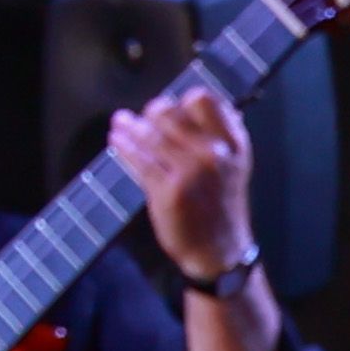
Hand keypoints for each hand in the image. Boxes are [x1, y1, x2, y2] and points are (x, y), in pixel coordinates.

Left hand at [108, 84, 254, 281]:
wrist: (219, 250)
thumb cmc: (220, 204)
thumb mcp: (232, 165)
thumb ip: (217, 135)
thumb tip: (191, 101)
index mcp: (233, 143)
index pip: (204, 100)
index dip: (183, 100)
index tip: (172, 106)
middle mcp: (214, 153)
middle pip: (170, 113)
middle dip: (152, 112)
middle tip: (143, 117)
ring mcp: (191, 172)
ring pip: (150, 136)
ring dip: (129, 126)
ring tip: (119, 121)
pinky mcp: (168, 191)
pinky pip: (139, 160)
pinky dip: (123, 147)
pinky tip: (116, 140)